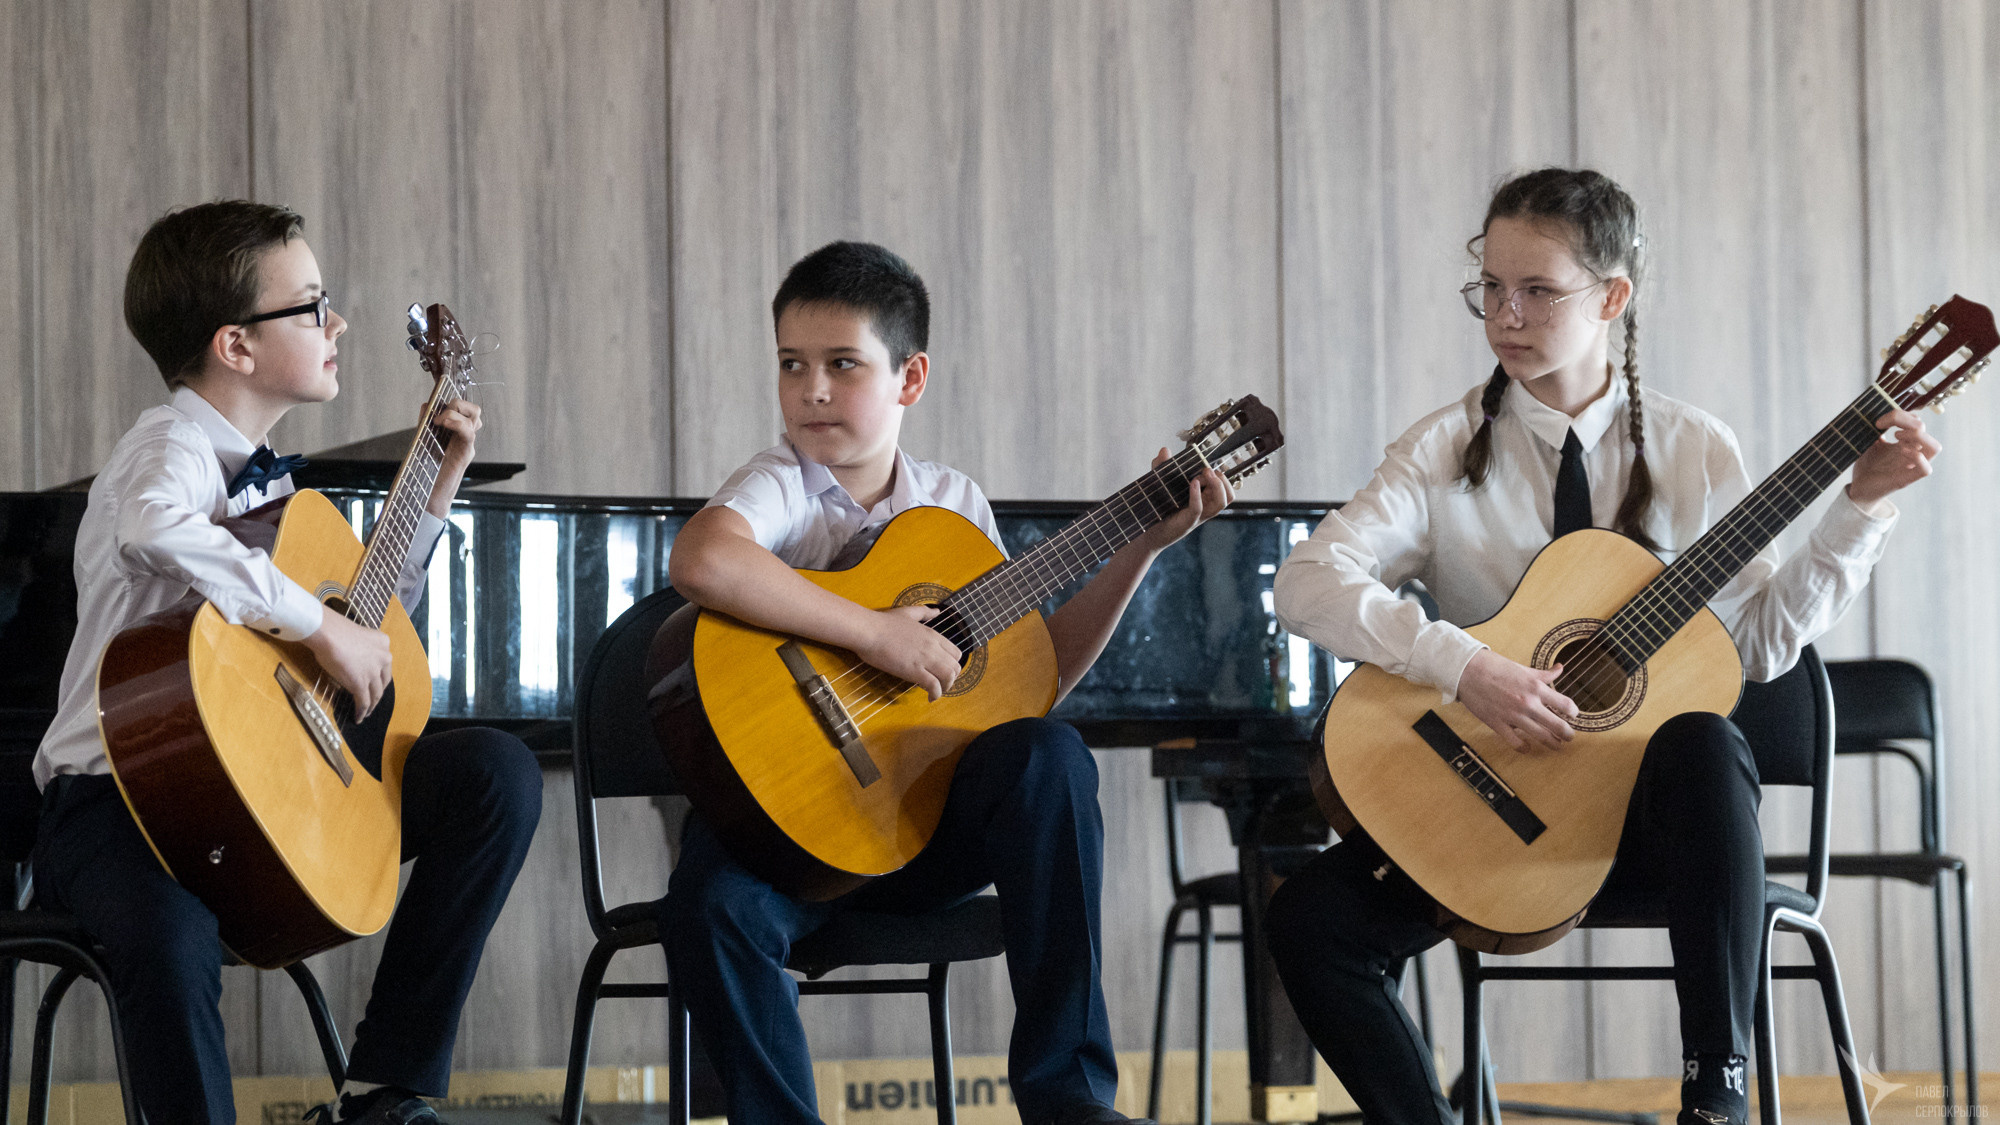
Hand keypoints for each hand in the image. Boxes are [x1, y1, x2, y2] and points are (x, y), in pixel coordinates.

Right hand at [301, 608, 393, 719]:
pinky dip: (362, 711)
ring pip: (375, 694)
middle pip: (383, 681)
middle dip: (378, 692)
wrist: (328, 633)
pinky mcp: (360, 684)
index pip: (385, 664)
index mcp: (383, 642)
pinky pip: (363, 701)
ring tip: (366, 712)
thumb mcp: (357, 635)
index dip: (380, 676)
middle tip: (373, 700)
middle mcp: (384, 657)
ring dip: (371, 705)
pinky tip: (359, 718)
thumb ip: (361, 649)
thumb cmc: (334, 630)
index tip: (375, 683)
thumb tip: (353, 659)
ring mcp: (373, 672)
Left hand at [425, 396, 481, 515]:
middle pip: (474, 410)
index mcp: (456, 432)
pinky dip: (457, 422)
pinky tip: (443, 422)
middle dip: (458, 403)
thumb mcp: (423, 440)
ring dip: (457, 411)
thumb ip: (425, 423)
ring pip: (475, 416)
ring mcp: (467, 445)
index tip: (437, 397)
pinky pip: (469, 432)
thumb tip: (427, 404)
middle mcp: (465, 437)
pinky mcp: (466, 454)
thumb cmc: (427, 470)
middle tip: (440, 413)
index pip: (464, 409)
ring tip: (440, 419)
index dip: (454, 399)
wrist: (429, 494)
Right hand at [852, 604, 962, 701]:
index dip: (952, 665)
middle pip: (955, 667)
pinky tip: (929, 697)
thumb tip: (937, 611)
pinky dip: (936, 694)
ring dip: (945, 688)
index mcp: (932, 634)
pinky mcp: (914, 671)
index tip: (942, 672)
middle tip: (940, 684)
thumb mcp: (908, 612)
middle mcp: (933, 647)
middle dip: (951, 679)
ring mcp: (925, 659)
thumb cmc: (883, 622)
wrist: (869, 631)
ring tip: (936, 692)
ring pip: (949, 677)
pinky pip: (934, 685)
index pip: (956, 653)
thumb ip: (924, 612)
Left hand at [1134, 448, 1234, 553]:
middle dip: (1222, 480)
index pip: (1224, 489)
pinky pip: (1198, 509)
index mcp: (1203, 500)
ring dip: (1218, 486)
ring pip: (1220, 503)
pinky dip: (1197, 494)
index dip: (1220, 476)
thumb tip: (1165, 449)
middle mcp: (1204, 508)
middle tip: (1208, 470)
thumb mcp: (1159, 485)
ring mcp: (1197, 517)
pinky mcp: (1186, 522)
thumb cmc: (1156, 511)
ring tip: (1206, 473)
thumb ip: (1161, 467)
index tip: (1206, 466)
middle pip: (1228, 496)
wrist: (1146, 535)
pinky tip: (1192, 483)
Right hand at [1456, 649, 1576, 751]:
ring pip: (1541, 736)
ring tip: (1557, 746)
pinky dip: (1524, 748)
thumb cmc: (1495, 666)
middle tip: (1569, 737)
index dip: (1573, 712)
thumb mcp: (1523, 668)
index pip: (1565, 705)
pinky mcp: (1498, 723)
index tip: (1572, 715)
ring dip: (1553, 744)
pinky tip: (1528, 748)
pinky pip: (1516, 743)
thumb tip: (1560, 668)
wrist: (1467, 670)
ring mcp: (1513, 715)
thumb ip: (1543, 674)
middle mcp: (1528, 703)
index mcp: (1536, 687)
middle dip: (1568, 734)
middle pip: (1558, 725)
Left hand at [1847, 408, 1940, 512]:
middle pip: (1924, 429)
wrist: (1859, 488)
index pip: (1915, 421)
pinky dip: (1918, 457)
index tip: (1878, 422)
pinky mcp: (1907, 479)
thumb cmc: (1867, 466)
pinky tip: (1901, 452)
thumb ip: (1875, 430)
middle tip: (1886, 428)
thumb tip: (1876, 413)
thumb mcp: (1869, 444)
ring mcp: (1911, 465)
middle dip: (1906, 421)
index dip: (1900, 415)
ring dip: (1917, 437)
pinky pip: (1926, 469)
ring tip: (1897, 437)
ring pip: (1935, 447)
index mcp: (1906, 442)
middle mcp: (1912, 452)